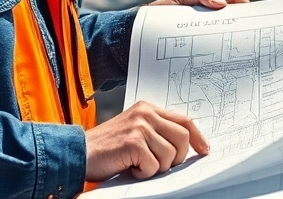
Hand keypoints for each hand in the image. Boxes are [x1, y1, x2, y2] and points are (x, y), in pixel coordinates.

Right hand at [84, 101, 210, 180]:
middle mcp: (145, 114)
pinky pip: (153, 165)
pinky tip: (129, 168)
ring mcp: (140, 127)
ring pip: (169, 155)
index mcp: (148, 108)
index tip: (204, 150)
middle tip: (160, 166)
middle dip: (177, 158)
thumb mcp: (134, 131)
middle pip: (182, 137)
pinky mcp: (133, 142)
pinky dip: (143, 173)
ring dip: (155, 168)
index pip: (183, 120)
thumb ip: (156, 131)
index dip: (197, 137)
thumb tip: (184, 146)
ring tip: (137, 165)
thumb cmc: (106, 147)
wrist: (79, 152)